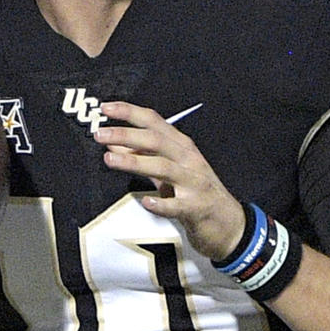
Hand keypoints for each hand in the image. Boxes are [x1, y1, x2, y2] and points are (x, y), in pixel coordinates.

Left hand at [95, 100, 244, 260]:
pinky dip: (162, 203)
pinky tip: (147, 202)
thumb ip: (142, 158)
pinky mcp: (197, 207)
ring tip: (111, 159)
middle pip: (156, 140)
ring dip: (135, 162)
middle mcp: (188, 159)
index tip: (106, 108)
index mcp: (181, 146)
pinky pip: (178, 205)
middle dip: (126, 134)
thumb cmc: (196, 192)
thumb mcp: (168, 170)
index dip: (129, 112)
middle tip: (100, 133)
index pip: (154, 121)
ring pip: (163, 167)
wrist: (229, 223)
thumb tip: (113, 144)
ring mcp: (194, 183)